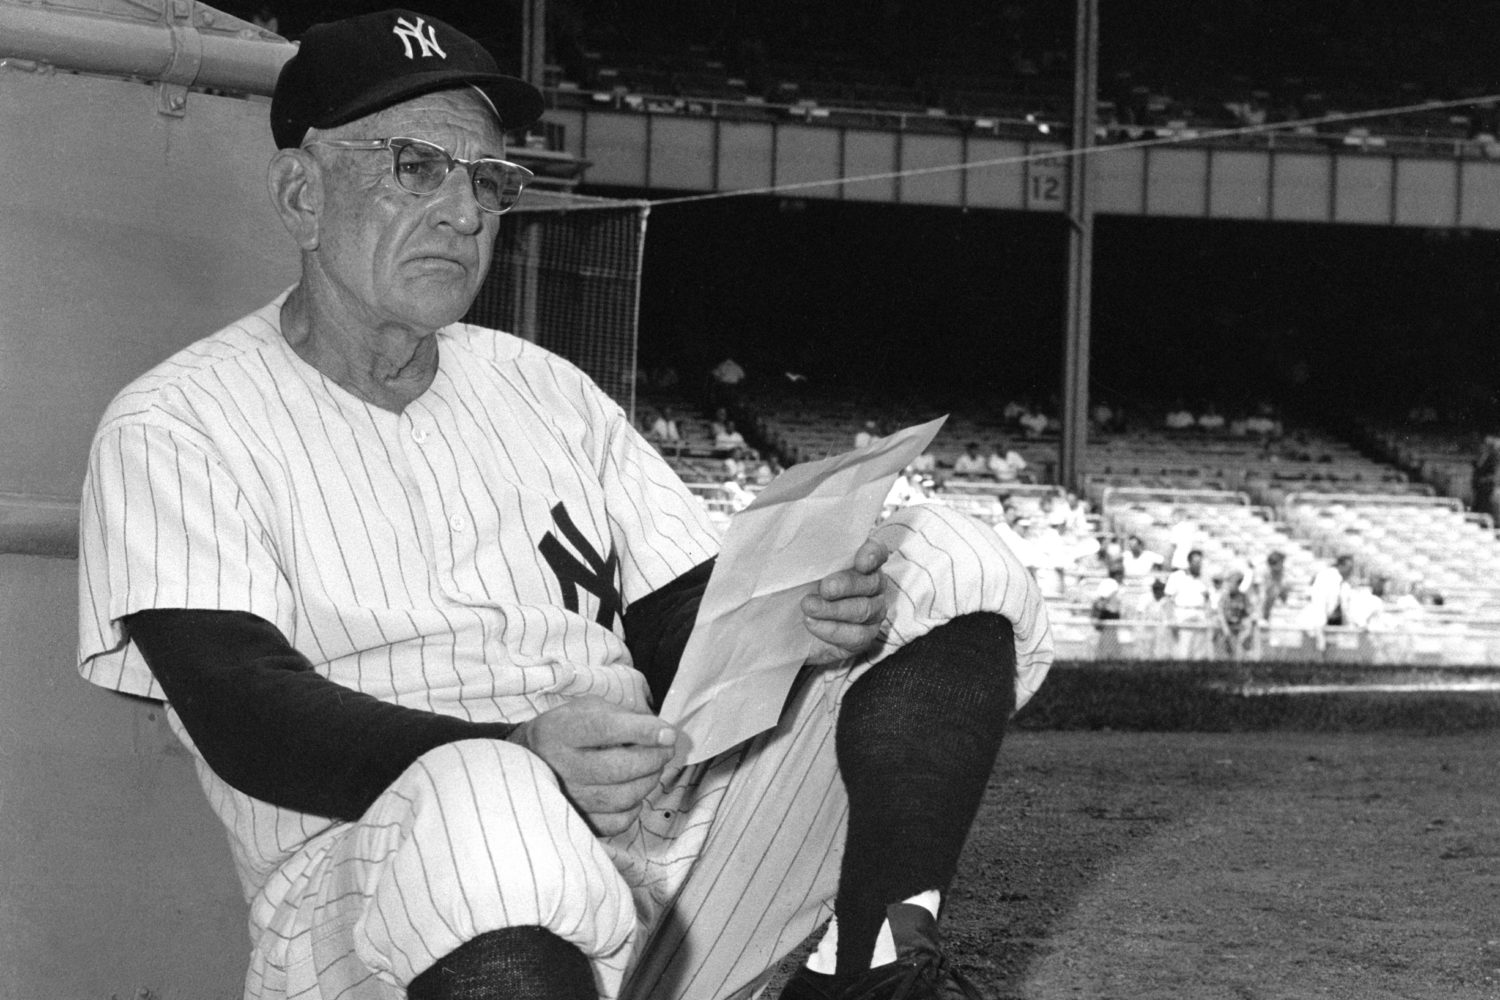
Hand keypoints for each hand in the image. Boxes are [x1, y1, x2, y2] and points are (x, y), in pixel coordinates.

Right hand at [510, 696, 677, 836]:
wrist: (531, 758)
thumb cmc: (570, 729)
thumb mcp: (589, 708)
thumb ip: (625, 717)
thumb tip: (664, 735)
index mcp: (560, 730)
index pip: (605, 729)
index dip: (642, 732)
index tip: (668, 734)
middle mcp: (559, 766)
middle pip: (618, 769)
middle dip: (653, 759)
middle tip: (665, 750)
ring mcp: (565, 798)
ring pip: (622, 797)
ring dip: (648, 782)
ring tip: (651, 768)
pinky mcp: (576, 820)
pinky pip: (617, 822)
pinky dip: (634, 807)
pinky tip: (632, 792)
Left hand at [801, 537, 889, 663]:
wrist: (794, 622)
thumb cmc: (802, 584)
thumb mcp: (802, 567)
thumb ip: (807, 553)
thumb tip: (794, 540)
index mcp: (863, 560)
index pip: (877, 551)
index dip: (873, 554)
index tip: (861, 561)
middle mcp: (873, 584)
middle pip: (872, 582)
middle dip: (847, 585)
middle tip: (825, 588)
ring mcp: (873, 611)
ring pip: (865, 610)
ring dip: (834, 609)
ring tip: (809, 607)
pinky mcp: (864, 635)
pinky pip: (857, 635)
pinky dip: (833, 630)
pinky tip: (812, 623)